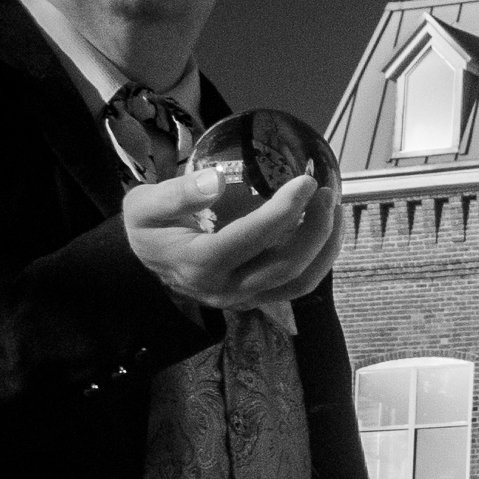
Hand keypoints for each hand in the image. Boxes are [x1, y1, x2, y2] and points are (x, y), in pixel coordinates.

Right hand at [123, 169, 339, 311]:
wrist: (146, 260)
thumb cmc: (148, 226)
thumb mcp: (145, 204)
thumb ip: (177, 194)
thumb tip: (216, 180)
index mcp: (199, 263)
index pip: (252, 238)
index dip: (284, 210)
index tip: (306, 181)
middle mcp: (226, 288)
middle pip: (286, 265)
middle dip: (315, 228)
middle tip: (326, 192)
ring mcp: (244, 298)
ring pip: (300, 282)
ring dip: (325, 247)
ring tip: (334, 210)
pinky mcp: (256, 298)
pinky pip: (297, 285)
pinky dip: (319, 259)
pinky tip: (324, 230)